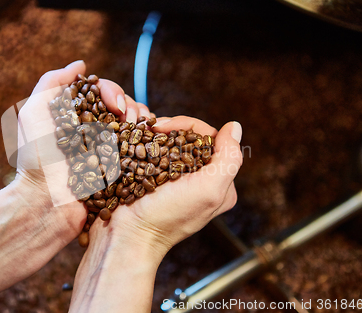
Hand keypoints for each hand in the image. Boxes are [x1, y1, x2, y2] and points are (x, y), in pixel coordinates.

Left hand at [7, 60, 133, 239]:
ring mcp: (109, 148)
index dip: (112, 91)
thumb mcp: (34, 111)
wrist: (47, 199)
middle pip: (122, 106)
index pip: (102, 92)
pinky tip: (149, 138)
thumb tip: (81, 65)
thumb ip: (52, 82)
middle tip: (126, 117)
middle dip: (129, 105)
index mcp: (76, 115)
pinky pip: (140, 148)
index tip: (113, 103)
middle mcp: (94, 129)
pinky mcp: (120, 168)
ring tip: (135, 128)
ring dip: (140, 119)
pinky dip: (148, 138)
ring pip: (135, 124)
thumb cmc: (36, 157)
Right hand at [86, 84, 242, 253]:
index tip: (164, 128)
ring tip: (142, 136)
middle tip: (152, 129)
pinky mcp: (154, 180)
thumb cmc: (166, 217)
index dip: (188, 125)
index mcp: (219, 182)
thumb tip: (234, 125)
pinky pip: (154, 154)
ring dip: (156, 136)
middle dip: (171, 129)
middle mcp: (199, 180)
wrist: (126, 236)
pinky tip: (137, 145)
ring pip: (170, 143)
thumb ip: (229, 158)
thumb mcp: (208, 189)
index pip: (210, 138)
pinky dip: (145, 146)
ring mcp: (175, 180)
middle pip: (189, 138)